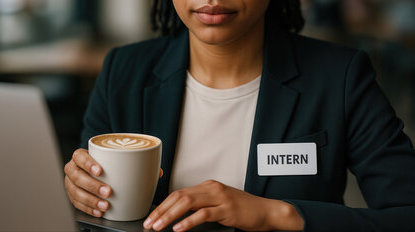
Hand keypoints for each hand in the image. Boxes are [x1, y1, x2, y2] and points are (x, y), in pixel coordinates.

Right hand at [64, 148, 111, 216]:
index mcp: (79, 156)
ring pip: (76, 192)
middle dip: (93, 186)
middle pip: (78, 177)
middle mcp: (72, 169)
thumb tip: (140, 161)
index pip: (80, 157)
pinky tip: (98, 211)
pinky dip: (88, 209)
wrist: (90, 169)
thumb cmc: (102, 161)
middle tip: (108, 192)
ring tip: (105, 205)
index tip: (100, 171)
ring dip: (91, 201)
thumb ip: (116, 158)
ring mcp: (70, 183)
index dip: (88, 164)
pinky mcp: (71, 195)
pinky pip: (77, 204)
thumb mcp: (107, 156)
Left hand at [143, 180, 303, 230]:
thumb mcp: (219, 203)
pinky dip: (189, 221)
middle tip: (149, 223)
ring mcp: (219, 198)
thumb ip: (202, 205)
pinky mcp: (226, 209)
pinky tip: (179, 228)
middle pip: (179, 196)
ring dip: (170, 216)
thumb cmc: (242, 209)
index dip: (163, 205)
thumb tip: (180, 215)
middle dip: (161, 210)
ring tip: (159, 227)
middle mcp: (212, 188)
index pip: (179, 193)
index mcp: (208, 186)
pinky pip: (203, 214)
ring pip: (187, 203)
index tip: (151, 217)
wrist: (265, 211)